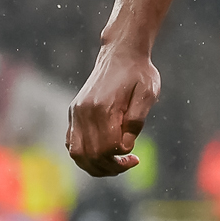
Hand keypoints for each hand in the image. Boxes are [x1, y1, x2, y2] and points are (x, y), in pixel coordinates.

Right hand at [65, 43, 158, 176]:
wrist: (121, 54)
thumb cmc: (139, 74)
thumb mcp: (148, 94)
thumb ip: (136, 120)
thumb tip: (125, 146)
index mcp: (102, 107)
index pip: (106, 147)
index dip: (120, 158)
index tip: (135, 157)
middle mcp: (84, 111)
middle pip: (90, 154)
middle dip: (110, 167)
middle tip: (129, 163)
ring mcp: (76, 112)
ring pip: (77, 153)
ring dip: (96, 166)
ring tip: (115, 165)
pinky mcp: (74, 113)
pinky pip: (72, 143)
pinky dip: (84, 156)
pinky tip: (102, 155)